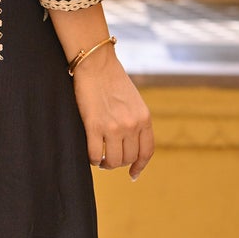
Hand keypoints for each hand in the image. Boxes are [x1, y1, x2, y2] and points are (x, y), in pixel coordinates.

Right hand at [71, 45, 153, 178]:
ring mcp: (113, 127)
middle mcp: (132, 125)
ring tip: (100, 159)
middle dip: (119, 163)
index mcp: (144, 118)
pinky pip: (94, 154)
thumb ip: (135, 120)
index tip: (133, 173)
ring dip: (106, 163)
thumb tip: (130, 143)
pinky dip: (93, 159)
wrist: (96, 64)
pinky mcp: (94, 126)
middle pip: (128, 158)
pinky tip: (92, 155)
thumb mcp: (134, 101)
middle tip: (109, 159)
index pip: (146, 151)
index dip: (140, 166)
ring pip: (112, 160)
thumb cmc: (112, 79)